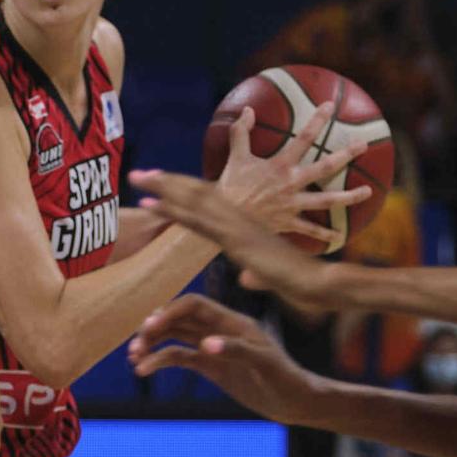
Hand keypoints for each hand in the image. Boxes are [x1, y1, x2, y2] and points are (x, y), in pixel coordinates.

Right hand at [129, 295, 324, 424]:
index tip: (149, 327)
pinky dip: (161, 361)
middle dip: (156, 328)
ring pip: (175, 336)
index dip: (171, 312)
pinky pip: (180, 357)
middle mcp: (220, 329)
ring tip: (134, 357)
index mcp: (233, 321)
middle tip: (137, 345)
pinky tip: (144, 369)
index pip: (194, 305)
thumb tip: (205, 345)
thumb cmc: (286, 380)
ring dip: (153, 344)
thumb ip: (236, 351)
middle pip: (179, 318)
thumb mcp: (265, 365)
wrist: (295, 402)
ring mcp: (213, 347)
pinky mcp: (211, 365)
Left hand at [130, 168, 345, 315]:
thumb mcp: (268, 275)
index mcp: (242, 226)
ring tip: (137, 177)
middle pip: (196, 194)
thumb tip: (247, 276)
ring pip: (193, 200)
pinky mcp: (235, 239)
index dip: (182, 191)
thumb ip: (256, 273)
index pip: (207, 202)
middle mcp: (237, 220)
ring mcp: (236, 227)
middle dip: (166, 182)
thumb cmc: (301, 281)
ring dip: (163, 187)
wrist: (319, 283)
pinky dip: (173, 211)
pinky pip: (197, 221)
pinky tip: (152, 204)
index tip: (159, 184)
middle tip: (138, 173)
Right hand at [209, 103, 372, 248]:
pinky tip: (339, 235)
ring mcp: (293, 205)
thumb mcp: (234, 156)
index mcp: (280, 166)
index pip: (303, 139)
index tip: (331, 106)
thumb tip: (247, 109)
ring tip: (368, 191)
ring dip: (349, 197)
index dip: (317, 121)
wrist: (225, 219)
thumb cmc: (230, 187)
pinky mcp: (289, 223)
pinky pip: (310, 230)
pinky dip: (325, 234)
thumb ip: (241, 132)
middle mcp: (291, 184)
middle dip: (347, 155)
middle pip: (326, 167)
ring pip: (327, 200)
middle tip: (364, 145)